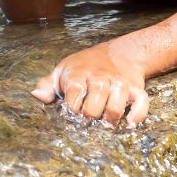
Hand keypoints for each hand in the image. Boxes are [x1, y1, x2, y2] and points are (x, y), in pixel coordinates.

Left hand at [32, 44, 149, 126]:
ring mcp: (119, 82)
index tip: (71, 114)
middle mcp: (101, 77)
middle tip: (88, 121)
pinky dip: (137, 116)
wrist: (120, 52)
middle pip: (95, 103)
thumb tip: (35, 95)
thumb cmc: (86, 66)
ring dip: (110, 119)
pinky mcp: (135, 87)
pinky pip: (141, 103)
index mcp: (80, 73)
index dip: (72, 109)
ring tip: (105, 124)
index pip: (75, 94)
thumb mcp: (64, 70)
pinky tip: (129, 124)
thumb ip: (48, 84)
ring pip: (116, 105)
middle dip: (90, 117)